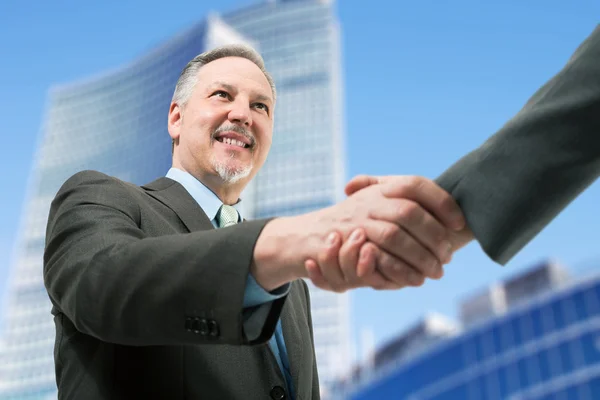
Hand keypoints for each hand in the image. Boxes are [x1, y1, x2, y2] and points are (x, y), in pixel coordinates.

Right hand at [253, 175, 464, 291]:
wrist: (307, 237)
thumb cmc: (348, 223)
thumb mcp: (371, 203)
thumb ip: (400, 201)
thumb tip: (447, 211)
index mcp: (380, 190)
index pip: (415, 184)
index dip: (441, 202)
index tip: (459, 223)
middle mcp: (368, 202)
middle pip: (409, 212)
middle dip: (434, 236)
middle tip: (448, 256)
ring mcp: (355, 222)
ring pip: (394, 236)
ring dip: (420, 256)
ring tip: (436, 272)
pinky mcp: (344, 245)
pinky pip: (376, 258)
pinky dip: (400, 271)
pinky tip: (414, 280)